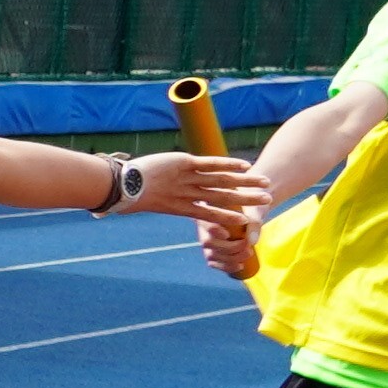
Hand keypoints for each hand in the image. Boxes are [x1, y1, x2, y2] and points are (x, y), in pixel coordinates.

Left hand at [130, 152, 261, 225]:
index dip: (227, 218)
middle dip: (246, 200)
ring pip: (222, 182)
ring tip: (264, 185)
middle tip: (267, 201)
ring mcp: (187, 180)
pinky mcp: (184, 164)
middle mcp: (188, 195)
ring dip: (244, 183)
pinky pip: (210, 165)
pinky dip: (227, 164)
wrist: (120, 186)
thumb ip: (148, 206)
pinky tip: (244, 166)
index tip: (245, 223)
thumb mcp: (141, 201)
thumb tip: (143, 210)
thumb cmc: (127, 194)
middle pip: (223, 199)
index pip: (210, 214)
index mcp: (180, 208)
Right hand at [198, 208, 261, 280]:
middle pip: (208, 242)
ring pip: (211, 254)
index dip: (213, 230)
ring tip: (248, 254)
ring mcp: (206, 241)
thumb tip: (252, 241)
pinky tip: (240, 266)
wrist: (249, 214)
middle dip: (229, 248)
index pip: (204, 222)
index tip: (228, 235)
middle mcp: (202, 227)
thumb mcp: (253, 212)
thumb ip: (253, 224)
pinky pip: (214, 263)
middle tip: (248, 246)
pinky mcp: (212, 252)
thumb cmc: (249, 209)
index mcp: (207, 212)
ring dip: (230, 259)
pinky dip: (226, 267)